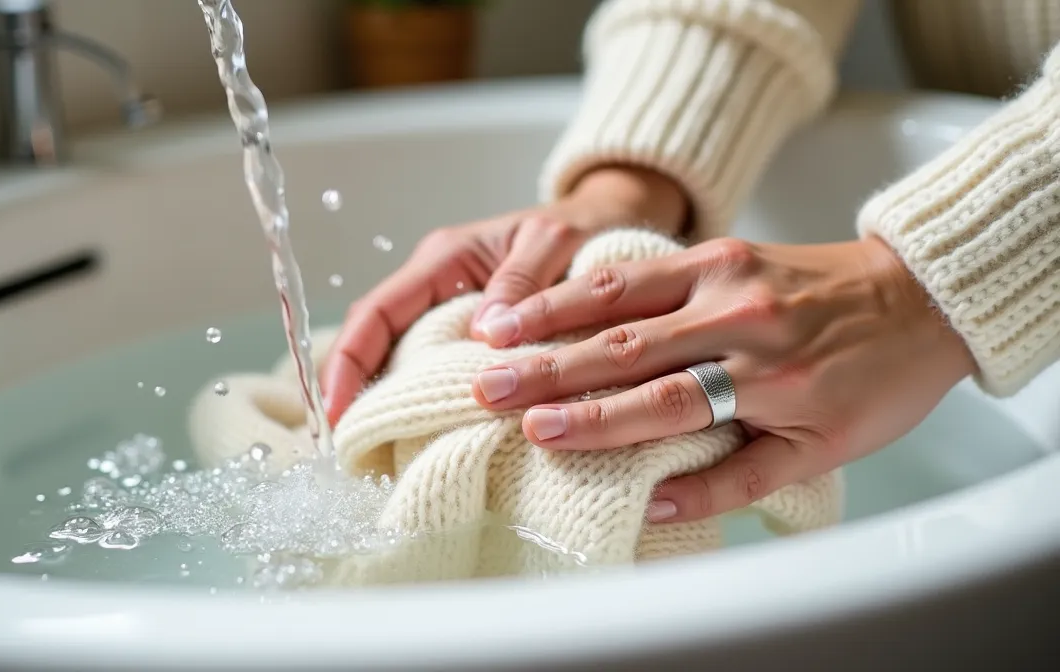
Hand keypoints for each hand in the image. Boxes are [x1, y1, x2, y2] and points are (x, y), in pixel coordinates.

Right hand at [320, 166, 689, 426]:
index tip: (339, 411)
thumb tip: (485, 332)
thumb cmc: (586, 224)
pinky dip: (427, 399)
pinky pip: (439, 369)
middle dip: (353, 390)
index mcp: (445, 258)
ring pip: (402, 359)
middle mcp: (439, 285)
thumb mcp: (556, 241)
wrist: (613, 219)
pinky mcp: (477, 336)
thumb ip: (522, 280)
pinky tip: (424, 436)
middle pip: (376, 340)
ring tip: (374, 452)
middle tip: (347, 446)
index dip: (349, 360)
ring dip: (385, 400)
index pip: (376, 312)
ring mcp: (455, 312)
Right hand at [471, 235, 976, 522]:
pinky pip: (640, 265)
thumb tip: (657, 501)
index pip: (667, 403)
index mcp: (774, 378)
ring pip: (623, 294)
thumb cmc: (876, 381)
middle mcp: (743, 319)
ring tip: (493, 332)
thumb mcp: (822, 450)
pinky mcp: (722, 248)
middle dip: (550, 369)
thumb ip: (736, 480)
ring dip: (551, 314)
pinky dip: (584, 282)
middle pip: (629, 346)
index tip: (538, 432)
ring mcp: (729, 274)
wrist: (923, 294)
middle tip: (488, 386)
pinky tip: (542, 295)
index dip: (597, 421)